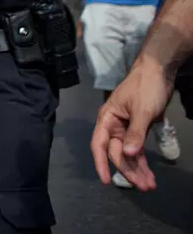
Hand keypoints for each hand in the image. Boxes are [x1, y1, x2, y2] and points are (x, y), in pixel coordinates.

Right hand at [91, 55, 173, 190]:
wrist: (158, 71)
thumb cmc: (145, 87)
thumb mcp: (142, 110)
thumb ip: (136, 133)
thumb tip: (129, 155)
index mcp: (107, 119)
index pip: (99, 145)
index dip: (101, 163)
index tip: (107, 180)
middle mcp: (113, 125)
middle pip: (117, 153)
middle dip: (128, 170)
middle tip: (143, 186)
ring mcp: (126, 128)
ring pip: (128, 154)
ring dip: (137, 169)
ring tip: (149, 185)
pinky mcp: (138, 129)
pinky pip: (137, 148)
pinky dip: (142, 160)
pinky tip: (148, 172)